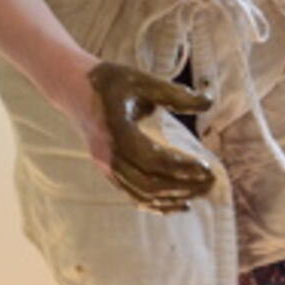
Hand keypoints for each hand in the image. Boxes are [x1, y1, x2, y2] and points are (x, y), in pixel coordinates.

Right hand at [85, 62, 214, 212]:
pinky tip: (180, 204)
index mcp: (116, 132)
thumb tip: (209, 102)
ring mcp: (105, 166)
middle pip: (149, 183)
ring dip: (174, 198)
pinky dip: (157, 203)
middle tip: (212, 183)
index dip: (181, 168)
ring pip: (141, 194)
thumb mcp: (142, 80)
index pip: (153, 161)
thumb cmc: (111, 81)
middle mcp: (107, 155)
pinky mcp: (107, 171)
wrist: (73, 88)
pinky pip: (133, 194)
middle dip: (183, 187)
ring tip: (202, 193)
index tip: (207, 168)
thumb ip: (175, 94)